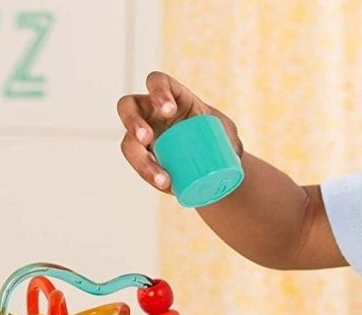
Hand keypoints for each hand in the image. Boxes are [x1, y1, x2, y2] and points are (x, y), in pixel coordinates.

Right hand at [117, 71, 243, 192]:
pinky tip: (165, 185)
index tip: (169, 110)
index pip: (157, 82)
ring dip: (138, 159)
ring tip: (161, 177)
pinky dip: (151, 177)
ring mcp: (141, 136)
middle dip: (133, 121)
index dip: (158, 91)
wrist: (212, 160)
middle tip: (147, 138)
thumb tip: (233, 153)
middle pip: (128, 107)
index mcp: (171, 96)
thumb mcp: (227, 132)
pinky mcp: (141, 159)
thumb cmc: (217, 136)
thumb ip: (232, 138)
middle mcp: (149, 112)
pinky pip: (138, 167)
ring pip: (127, 143)